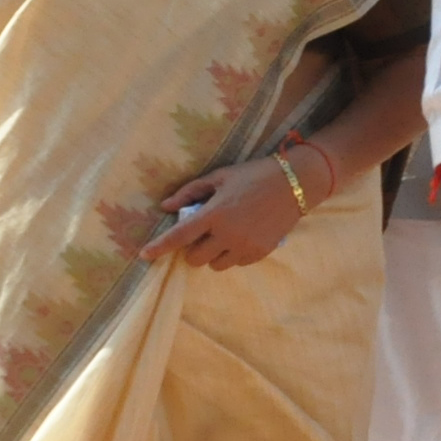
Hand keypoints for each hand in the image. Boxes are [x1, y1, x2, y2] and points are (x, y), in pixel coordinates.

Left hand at [141, 156, 306, 271]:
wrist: (296, 183)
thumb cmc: (254, 175)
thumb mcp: (220, 177)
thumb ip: (190, 192)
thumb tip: (165, 206)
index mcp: (214, 213)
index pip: (179, 236)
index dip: (159, 247)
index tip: (144, 255)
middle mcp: (228, 234)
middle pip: (195, 258)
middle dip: (193, 250)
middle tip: (202, 236)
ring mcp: (245, 245)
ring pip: (215, 265)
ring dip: (213, 255)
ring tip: (222, 239)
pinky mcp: (261, 252)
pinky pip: (236, 263)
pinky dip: (233, 255)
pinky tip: (241, 238)